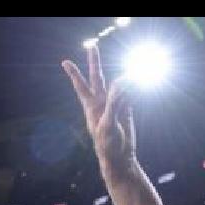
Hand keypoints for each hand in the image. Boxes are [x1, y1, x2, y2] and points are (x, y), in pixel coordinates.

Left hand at [62, 45, 134, 163]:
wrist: (120, 158)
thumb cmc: (108, 145)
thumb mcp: (108, 125)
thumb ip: (113, 104)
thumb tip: (120, 83)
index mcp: (91, 107)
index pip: (81, 86)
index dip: (74, 73)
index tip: (65, 62)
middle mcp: (101, 103)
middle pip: (98, 77)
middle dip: (95, 62)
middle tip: (92, 46)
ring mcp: (114, 105)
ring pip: (117, 84)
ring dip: (125, 77)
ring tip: (134, 75)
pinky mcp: (126, 109)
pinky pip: (129, 93)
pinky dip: (134, 87)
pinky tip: (139, 83)